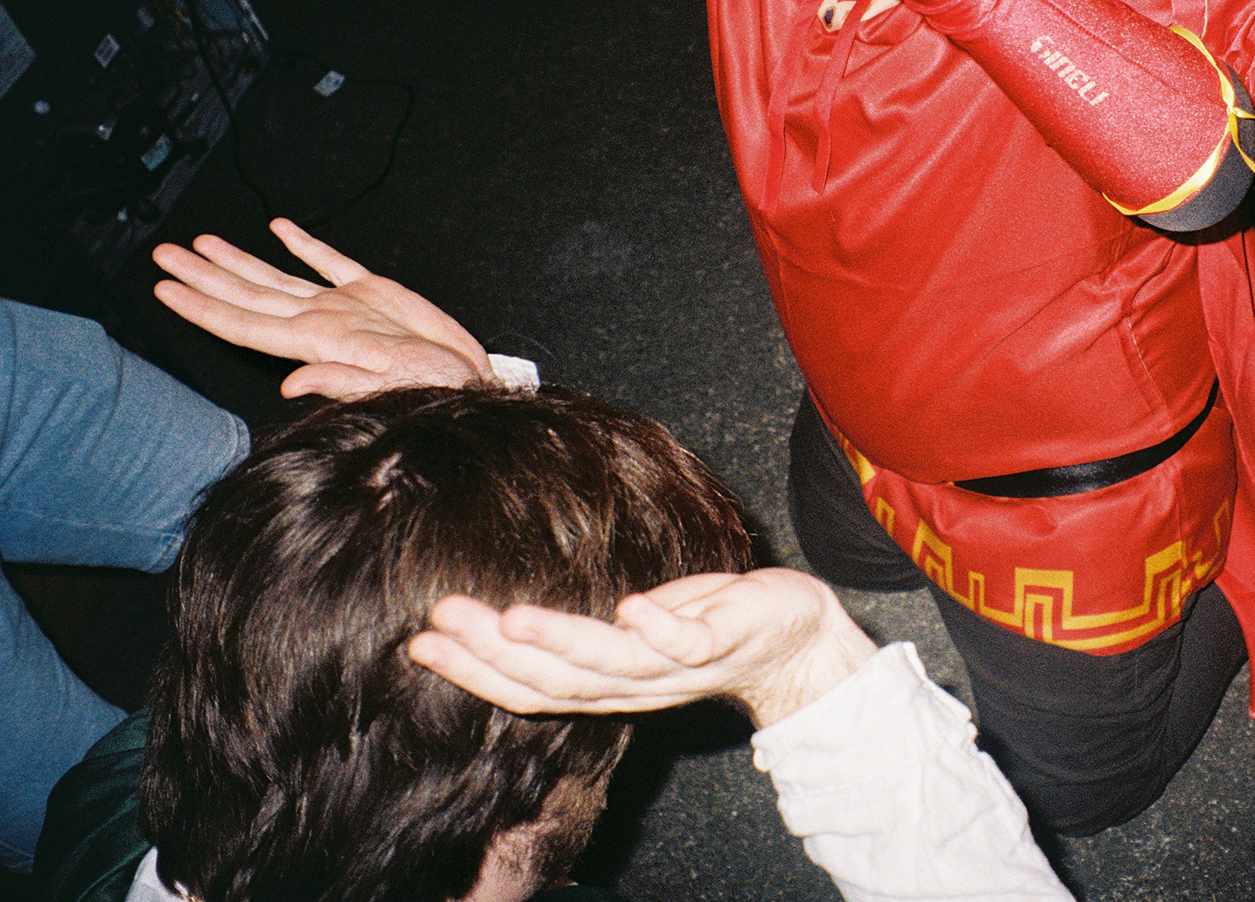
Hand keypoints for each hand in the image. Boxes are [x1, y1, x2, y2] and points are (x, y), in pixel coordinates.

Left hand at [153, 217, 495, 399]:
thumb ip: (342, 382)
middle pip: (246, 297)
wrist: (473, 380)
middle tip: (163, 254)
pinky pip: (329, 262)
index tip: (165, 289)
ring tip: (201, 243)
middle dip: (202, 276)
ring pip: (276, 278)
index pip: (243, 323)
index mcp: (317, 342)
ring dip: (237, 261)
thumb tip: (291, 384)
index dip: (201, 306)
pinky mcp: (374, 292)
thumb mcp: (393, 388)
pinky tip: (281, 229)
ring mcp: (342, 306)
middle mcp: (320, 322)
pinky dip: (304, 244)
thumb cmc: (438, 389)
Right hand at [407, 568, 879, 727]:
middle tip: (441, 618)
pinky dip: (660, 628)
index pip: (531, 686)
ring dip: (560, 642)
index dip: (474, 670)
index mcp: (607, 681)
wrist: (796, 638)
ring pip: (612, 665)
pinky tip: (629, 607)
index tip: (419, 641)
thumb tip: (506, 612)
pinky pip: (690, 642)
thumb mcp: (630, 627)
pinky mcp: (724, 640)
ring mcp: (679, 664)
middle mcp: (636, 684)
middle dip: (493, 653)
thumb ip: (579, 632)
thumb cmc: (704, 623)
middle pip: (556, 680)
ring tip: (510, 618)